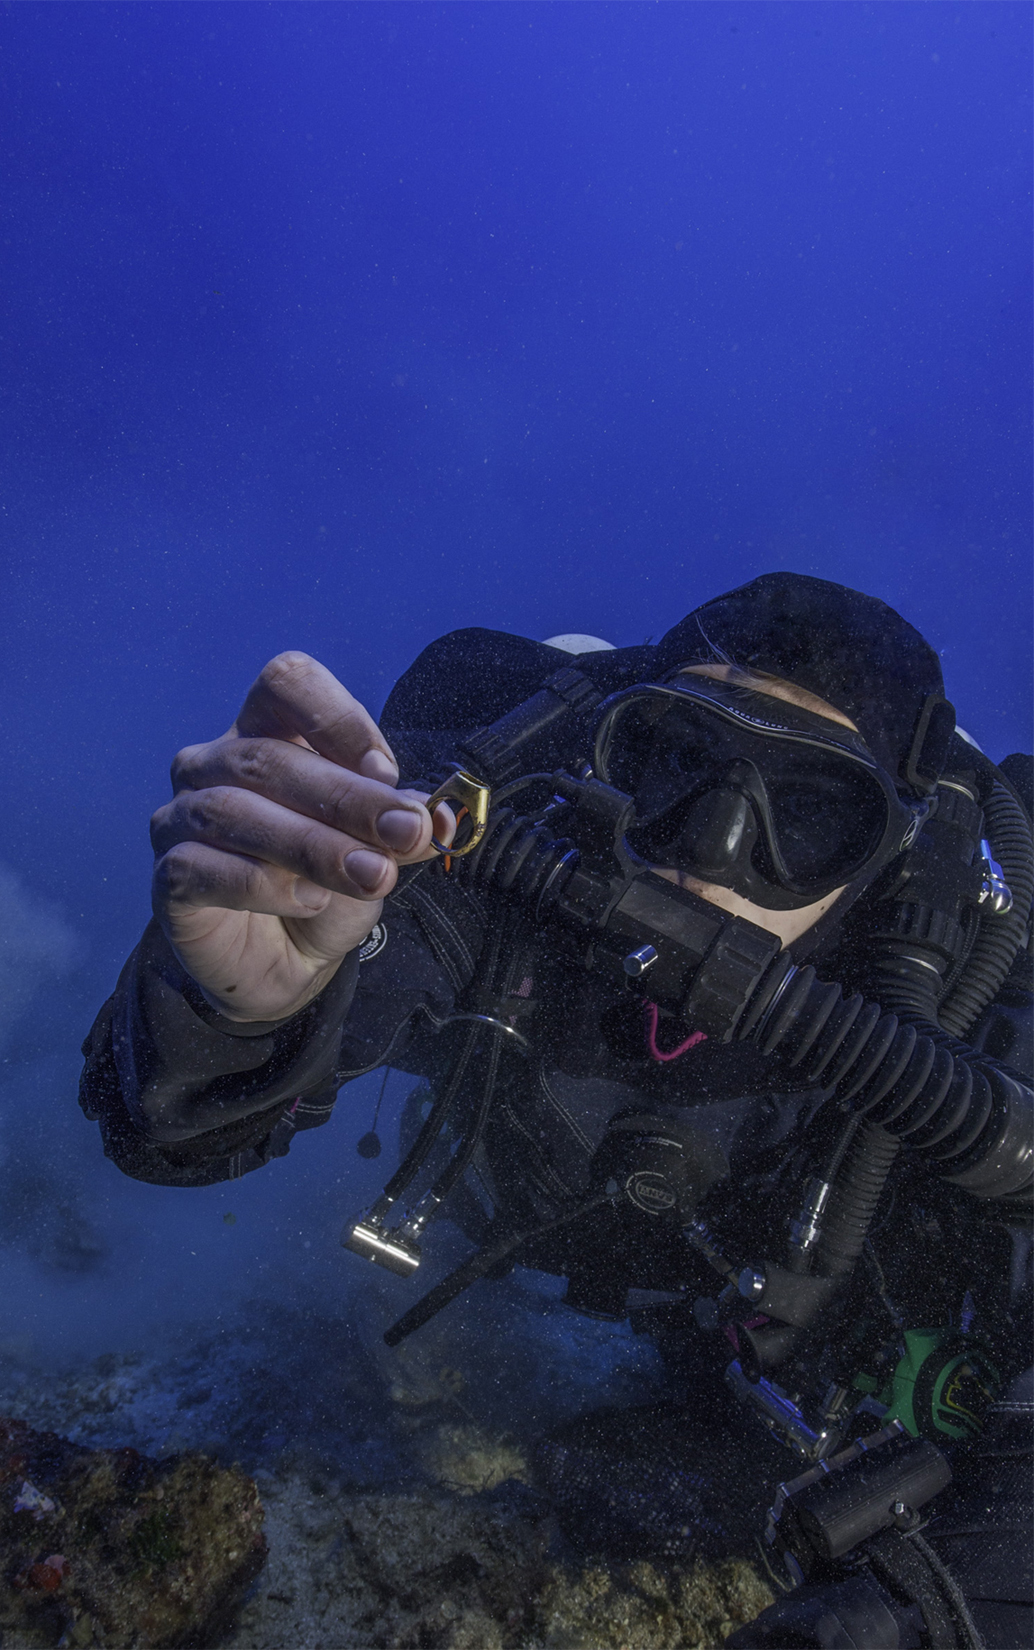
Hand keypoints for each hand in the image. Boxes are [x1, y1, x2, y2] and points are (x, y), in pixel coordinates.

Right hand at [150, 652, 452, 1021]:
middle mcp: (214, 763)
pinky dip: (259, 884)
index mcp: (267, 731)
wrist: (289, 962)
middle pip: (269, 758)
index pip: (287, 684)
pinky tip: (307, 900)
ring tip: (372, 876)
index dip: (338, 719)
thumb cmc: (327, 883)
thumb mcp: (376, 849)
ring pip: (234, 811)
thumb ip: (400, 825)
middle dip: (348, 798)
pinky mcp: (167, 877)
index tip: (387, 772)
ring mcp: (181, 817)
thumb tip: (438, 814)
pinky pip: (198, 865)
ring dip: (314, 845)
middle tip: (406, 833)